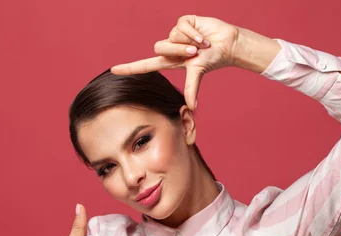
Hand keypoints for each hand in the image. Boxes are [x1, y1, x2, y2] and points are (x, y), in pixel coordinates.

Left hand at [110, 15, 240, 109]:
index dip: (130, 68)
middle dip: (177, 51)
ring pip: (170, 36)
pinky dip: (193, 33)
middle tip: (194, 53)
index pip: (146, 65)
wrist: (227, 44)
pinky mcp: (184, 22)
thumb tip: (192, 107)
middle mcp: (170, 47)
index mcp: (170, 61)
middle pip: (159, 48)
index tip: (113, 70)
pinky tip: (202, 36)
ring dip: (188, 41)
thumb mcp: (198, 73)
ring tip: (201, 44)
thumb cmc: (213, 59)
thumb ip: (192, 88)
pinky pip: (181, 25)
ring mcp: (176, 33)